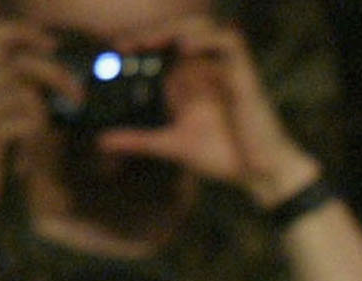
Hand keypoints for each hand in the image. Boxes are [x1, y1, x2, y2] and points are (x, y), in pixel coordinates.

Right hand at [0, 17, 62, 213]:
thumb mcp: (9, 122)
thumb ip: (26, 98)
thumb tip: (63, 82)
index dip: (28, 34)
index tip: (54, 45)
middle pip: (24, 63)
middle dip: (58, 76)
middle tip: (78, 97)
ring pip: (29, 96)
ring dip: (44, 120)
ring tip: (36, 143)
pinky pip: (28, 122)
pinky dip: (36, 139)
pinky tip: (25, 160)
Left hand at [95, 18, 316, 207]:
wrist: (259, 174)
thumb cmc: (224, 158)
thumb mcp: (172, 146)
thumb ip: (138, 140)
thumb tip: (101, 141)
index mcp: (191, 78)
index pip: (163, 45)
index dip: (139, 41)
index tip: (115, 52)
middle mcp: (207, 67)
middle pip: (179, 28)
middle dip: (151, 32)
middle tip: (124, 46)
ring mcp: (226, 67)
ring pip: (202, 26)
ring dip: (174, 29)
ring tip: (148, 43)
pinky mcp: (244, 73)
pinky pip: (228, 41)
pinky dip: (205, 40)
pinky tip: (183, 49)